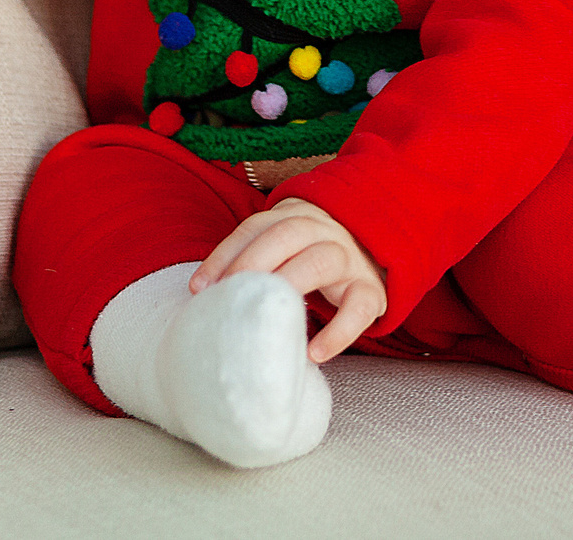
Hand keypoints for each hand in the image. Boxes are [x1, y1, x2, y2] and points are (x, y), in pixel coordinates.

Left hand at [192, 198, 386, 362]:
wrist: (372, 252)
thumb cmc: (308, 259)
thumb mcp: (283, 249)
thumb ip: (252, 263)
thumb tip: (204, 297)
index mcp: (294, 217)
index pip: (255, 227)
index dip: (225, 254)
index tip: (200, 288)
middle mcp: (323, 230)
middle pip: (287, 234)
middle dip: (253, 263)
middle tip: (228, 298)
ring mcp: (350, 258)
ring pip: (323, 260)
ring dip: (290, 285)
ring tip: (266, 318)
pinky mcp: (372, 290)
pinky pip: (359, 307)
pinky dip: (339, 331)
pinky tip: (315, 353)